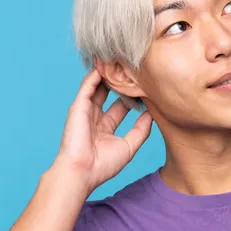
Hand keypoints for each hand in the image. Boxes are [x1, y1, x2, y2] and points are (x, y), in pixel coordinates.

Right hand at [52, 69, 152, 192]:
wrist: (82, 171)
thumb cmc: (103, 165)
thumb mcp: (129, 146)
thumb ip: (140, 130)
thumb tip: (152, 115)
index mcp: (105, 127)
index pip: (120, 106)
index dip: (131, 96)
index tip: (144, 86)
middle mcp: (95, 116)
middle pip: (109, 93)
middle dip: (120, 81)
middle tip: (134, 68)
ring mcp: (85, 110)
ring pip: (98, 85)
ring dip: (108, 73)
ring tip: (121, 58)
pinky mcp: (78, 105)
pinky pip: (88, 85)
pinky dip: (96, 73)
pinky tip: (106, 62)